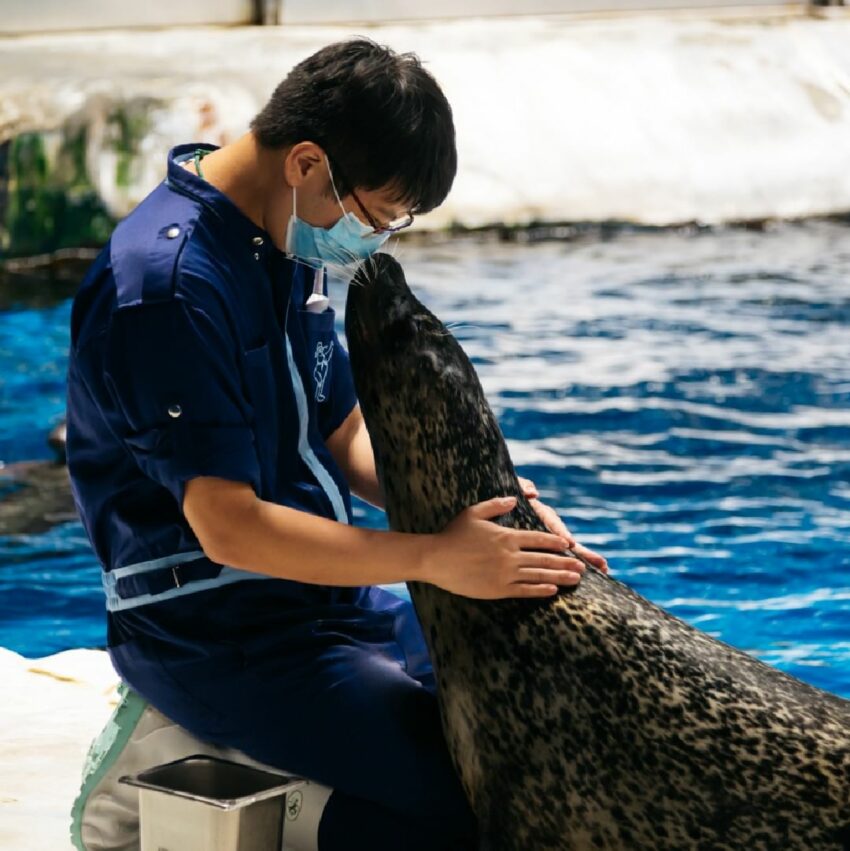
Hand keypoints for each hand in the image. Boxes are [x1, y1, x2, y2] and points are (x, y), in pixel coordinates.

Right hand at [424, 496, 586, 599]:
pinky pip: (525, 590)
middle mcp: (510, 555)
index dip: (555, 542)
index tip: (568, 544)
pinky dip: (541, 590)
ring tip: (575, 579)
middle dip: (566, 562)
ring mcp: (505, 573)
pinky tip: (553, 590)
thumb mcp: (474, 513)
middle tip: (583, 567)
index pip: (538, 539)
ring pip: (539, 575)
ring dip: (560, 577)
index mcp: (506, 536)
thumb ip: (495, 505)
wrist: (436, 558)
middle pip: (544, 559)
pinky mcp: (498, 589)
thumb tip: (513, 499)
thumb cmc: (453, 534)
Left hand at [517, 477, 608, 574]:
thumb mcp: (514, 487)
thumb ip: (523, 486)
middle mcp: (549, 527)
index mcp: (541, 513)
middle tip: (603, 564)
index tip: (569, 542)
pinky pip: (554, 560)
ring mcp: (547, 539)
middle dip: (584, 552)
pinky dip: (565, 570)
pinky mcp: (540, 549)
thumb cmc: (508, 494)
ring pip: (566, 552)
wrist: (500, 506)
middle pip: (567, 541)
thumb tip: (533, 492)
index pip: (552, 523)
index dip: (560, 533)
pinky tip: (576, 581)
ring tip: (603, 571)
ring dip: (583, 561)